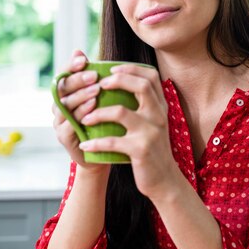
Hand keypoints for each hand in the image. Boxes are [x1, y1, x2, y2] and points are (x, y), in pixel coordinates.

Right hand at [52, 50, 107, 172]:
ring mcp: (59, 122)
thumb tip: (101, 56)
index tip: (83, 58)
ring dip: (80, 95)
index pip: (63, 75)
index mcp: (66, 94)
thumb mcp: (105, 98)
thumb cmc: (105, 121)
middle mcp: (59, 106)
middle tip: (93, 74)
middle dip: (77, 80)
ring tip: (96, 88)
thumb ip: (100, 79)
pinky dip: (80, 113)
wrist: (104, 153)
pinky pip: (69, 123)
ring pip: (64, 105)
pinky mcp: (64, 137)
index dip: (70, 66)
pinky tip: (93, 106)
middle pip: (62, 88)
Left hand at [78, 64, 179, 200]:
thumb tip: (118, 83)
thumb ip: (143, 105)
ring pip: (121, 112)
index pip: (151, 77)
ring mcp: (151, 132)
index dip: (131, 68)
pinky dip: (95, 142)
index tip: (112, 70)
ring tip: (84, 118)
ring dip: (98, 113)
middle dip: (117, 80)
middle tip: (99, 85)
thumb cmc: (151, 148)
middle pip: (141, 86)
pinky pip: (112, 141)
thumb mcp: (153, 123)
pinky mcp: (141, 150)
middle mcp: (159, 116)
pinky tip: (85, 144)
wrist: (164, 179)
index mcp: (161, 106)